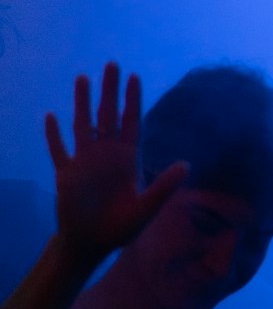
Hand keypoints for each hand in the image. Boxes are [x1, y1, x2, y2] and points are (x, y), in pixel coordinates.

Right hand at [45, 64, 187, 268]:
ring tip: (82, 78)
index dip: (133, 100)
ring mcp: (85, 162)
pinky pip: (58, 150)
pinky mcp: (66, 174)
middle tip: (112, 64)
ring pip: (83, 124)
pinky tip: (50, 117)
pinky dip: (54, 135)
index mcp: (128, 159)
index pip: (132, 122)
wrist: (92, 244)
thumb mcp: (147, 208)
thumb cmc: (121, 228)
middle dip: (110, 90)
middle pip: (108, 115)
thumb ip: (165, 187)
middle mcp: (107, 155)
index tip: (134, 77)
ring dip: (82, 102)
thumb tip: (187, 165)